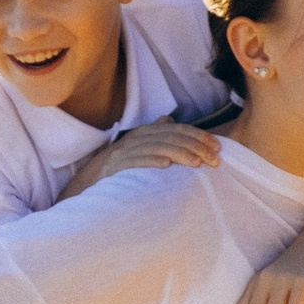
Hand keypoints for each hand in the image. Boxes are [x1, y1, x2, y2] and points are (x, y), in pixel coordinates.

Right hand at [60, 116, 222, 198]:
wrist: (86, 184)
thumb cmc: (117, 168)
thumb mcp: (136, 147)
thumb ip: (154, 133)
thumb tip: (169, 119)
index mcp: (144, 133)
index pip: (176, 129)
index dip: (198, 136)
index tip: (217, 147)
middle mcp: (135, 139)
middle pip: (171, 137)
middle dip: (195, 147)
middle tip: (214, 159)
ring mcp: (124, 153)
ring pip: (157, 148)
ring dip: (179, 154)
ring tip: (197, 163)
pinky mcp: (115, 167)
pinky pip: (136, 162)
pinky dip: (151, 161)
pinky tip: (166, 165)